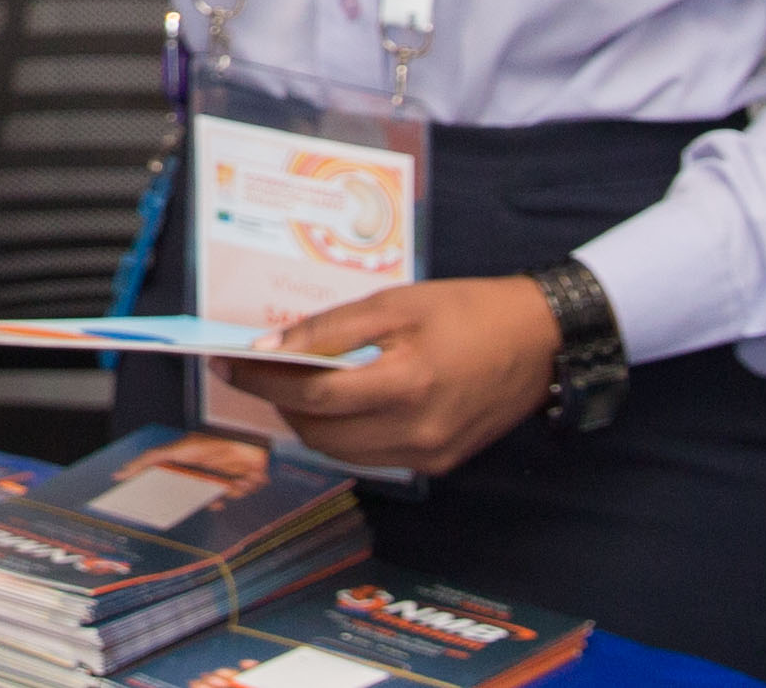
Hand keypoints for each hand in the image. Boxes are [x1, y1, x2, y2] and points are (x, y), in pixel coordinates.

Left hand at [251, 276, 560, 476]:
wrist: (538, 340)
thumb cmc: (465, 310)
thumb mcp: (395, 302)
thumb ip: (331, 328)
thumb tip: (269, 347)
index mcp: (405, 384)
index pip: (312, 396)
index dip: (261, 382)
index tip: (226, 364)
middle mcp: (415, 431)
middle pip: (319, 432)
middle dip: (278, 403)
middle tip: (257, 371)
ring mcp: (428, 454)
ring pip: (340, 452)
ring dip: (307, 422)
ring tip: (294, 386)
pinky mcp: (438, 463)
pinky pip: (371, 456)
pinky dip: (343, 433)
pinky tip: (339, 403)